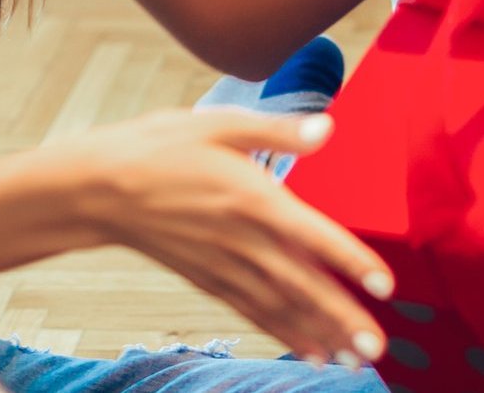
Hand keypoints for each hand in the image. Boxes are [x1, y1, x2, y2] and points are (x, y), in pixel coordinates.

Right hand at [54, 109, 393, 367]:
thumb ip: (277, 130)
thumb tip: (326, 128)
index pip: (313, 235)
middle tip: (378, 347)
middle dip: (342, 317)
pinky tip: (313, 352)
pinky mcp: (209, 280)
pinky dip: (285, 334)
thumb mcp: (219, 123)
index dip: (350, 260)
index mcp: (253, 199)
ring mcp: (224, 265)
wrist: (98, 189)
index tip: (385, 285)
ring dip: (321, 334)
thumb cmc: (158, 148)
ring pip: (281, 306)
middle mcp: (243, 240)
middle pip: (301, 285)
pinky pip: (253, 312)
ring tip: (356, 359)